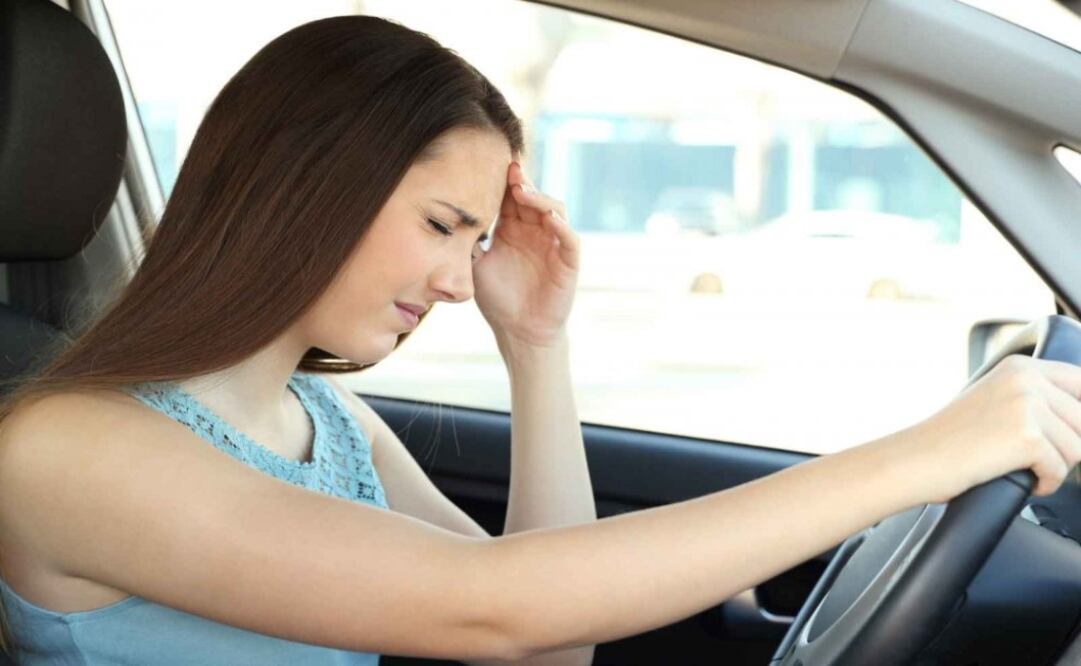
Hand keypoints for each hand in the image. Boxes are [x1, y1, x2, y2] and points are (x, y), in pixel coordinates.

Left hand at [473, 159, 579, 348]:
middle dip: (521, 182)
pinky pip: (569, 238)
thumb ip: (468, 242)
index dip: (504, 182)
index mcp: (513, 230)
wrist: (519, 332)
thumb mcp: (476, 266)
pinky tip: (548, 218)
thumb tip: (446, 218)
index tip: (491, 165)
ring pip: (554, 209)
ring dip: (539, 198)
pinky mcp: (568, 262)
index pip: (511, 198)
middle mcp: (535, 232)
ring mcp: (554, 244)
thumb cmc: (498, 300)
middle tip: (508, 169)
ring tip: (522, 191)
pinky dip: (561, 226)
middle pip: (533, 197)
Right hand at [909, 354, 1080, 502]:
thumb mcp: (995, 402)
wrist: (916, 460)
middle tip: (1033, 458)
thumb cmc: (950, 442)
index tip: (1069, 436)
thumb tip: (1077, 422)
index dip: (1078, 418)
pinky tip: (1020, 479)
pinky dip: (1043, 484)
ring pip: (1078, 448)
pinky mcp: (1027, 436)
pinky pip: (1061, 471)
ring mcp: (1027, 405)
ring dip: (1054, 467)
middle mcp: (1026, 378)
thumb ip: (1036, 400)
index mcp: (1020, 367)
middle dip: (1065, 448)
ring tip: (1022, 468)